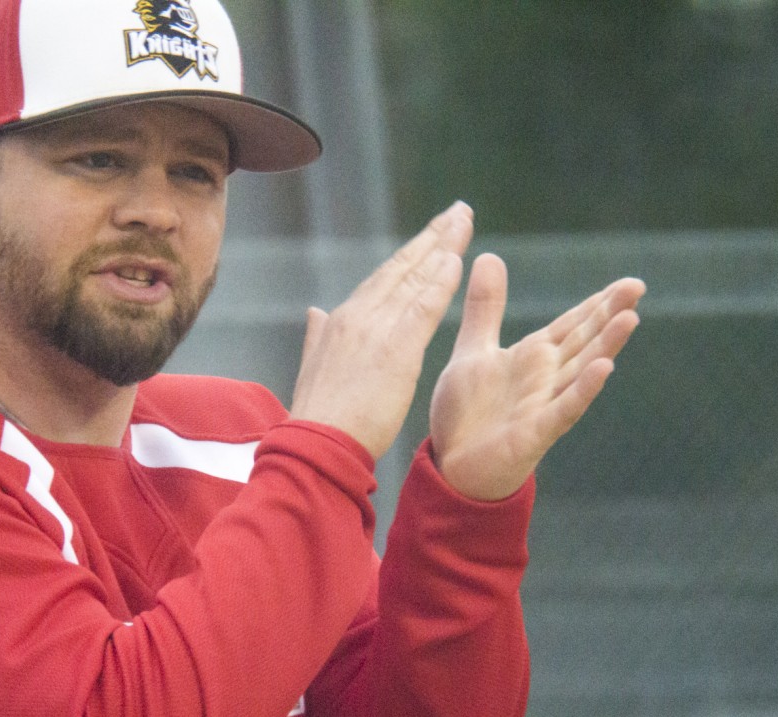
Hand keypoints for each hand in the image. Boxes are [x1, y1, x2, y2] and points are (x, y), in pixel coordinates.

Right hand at [290, 202, 472, 458]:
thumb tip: (316, 312)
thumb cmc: (319, 416)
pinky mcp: (395, 349)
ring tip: (464, 221)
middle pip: (402, 266)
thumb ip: (318, 336)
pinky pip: (422, 307)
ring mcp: (376, 329)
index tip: (433, 234)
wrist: (316, 444)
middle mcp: (357, 315)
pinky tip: (457, 260)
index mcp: (341, 320)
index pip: (383, 278)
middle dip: (432, 236)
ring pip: (414, 278)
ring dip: (443, 247)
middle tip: (458, 210)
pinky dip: (440, 282)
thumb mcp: (314, 368)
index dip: (411, 254)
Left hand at [429, 253, 645, 499]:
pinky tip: (604, 368)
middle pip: (584, 341)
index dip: (597, 304)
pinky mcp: (535, 432)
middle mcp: (545, 378)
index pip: (572, 325)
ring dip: (605, 345)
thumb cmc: (466, 412)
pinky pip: (563, 408)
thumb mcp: (473, 349)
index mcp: (533, 357)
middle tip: (638, 287)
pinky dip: (583, 389)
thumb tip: (489, 256)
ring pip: (581, 370)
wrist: (452, 466)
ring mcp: (543, 404)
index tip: (628, 282)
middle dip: (609, 314)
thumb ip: (485, 307)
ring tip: (631, 318)